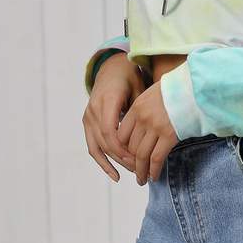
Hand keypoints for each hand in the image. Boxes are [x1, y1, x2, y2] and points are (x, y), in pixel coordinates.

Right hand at [82, 53, 145, 181]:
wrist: (110, 68)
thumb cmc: (129, 76)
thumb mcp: (139, 87)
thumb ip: (141, 109)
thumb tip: (154, 132)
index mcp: (107, 100)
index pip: (110, 130)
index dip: (122, 148)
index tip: (138, 159)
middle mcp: (93, 109)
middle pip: (105, 141)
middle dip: (122, 158)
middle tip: (140, 169)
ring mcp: (88, 117)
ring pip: (97, 147)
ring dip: (114, 162)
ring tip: (132, 171)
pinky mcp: (87, 123)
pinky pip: (92, 146)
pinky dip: (102, 162)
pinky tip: (115, 175)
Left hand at [116, 80, 178, 185]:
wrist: (196, 87)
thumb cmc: (179, 89)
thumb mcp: (154, 94)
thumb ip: (145, 109)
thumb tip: (141, 125)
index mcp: (137, 107)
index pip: (121, 134)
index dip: (123, 149)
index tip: (127, 157)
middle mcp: (143, 118)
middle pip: (130, 146)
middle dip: (131, 162)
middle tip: (135, 171)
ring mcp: (155, 127)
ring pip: (141, 155)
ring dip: (140, 170)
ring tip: (142, 179)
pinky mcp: (169, 135)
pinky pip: (156, 158)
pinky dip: (154, 170)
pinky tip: (154, 176)